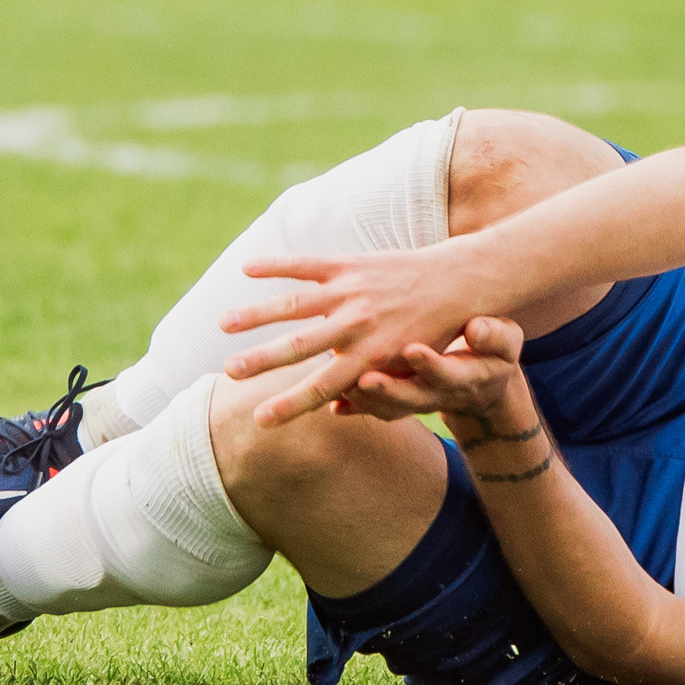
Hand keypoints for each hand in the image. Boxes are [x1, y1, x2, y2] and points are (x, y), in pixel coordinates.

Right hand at [219, 247, 497, 425]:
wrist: (460, 283)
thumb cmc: (432, 335)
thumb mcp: (407, 371)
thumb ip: (369, 388)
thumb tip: (331, 412)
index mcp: (372, 357)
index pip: (323, 386)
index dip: (290, 404)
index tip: (260, 419)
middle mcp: (358, 325)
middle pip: (301, 346)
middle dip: (263, 360)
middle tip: (229, 372)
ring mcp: (352, 292)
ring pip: (295, 305)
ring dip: (256, 314)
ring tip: (224, 325)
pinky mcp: (351, 264)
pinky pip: (307, 265)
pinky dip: (276, 265)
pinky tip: (246, 268)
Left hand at [333, 317, 528, 425]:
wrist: (483, 380)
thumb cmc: (493, 351)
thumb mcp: (505, 342)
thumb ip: (494, 336)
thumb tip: (477, 329)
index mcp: (465, 377)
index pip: (447, 373)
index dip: (430, 364)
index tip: (413, 350)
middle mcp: (437, 394)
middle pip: (410, 398)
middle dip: (387, 391)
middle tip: (364, 380)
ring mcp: (416, 401)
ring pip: (388, 407)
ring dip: (363, 400)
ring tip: (340, 386)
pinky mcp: (398, 403)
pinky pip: (375, 409)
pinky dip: (355, 407)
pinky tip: (334, 403)